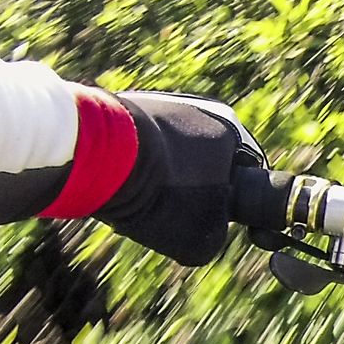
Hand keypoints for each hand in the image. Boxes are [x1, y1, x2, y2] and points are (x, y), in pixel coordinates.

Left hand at [98, 90, 264, 264]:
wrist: (97, 156)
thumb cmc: (159, 194)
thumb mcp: (200, 240)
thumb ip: (215, 237)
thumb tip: (205, 235)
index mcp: (231, 130)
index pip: (246, 174)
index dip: (232, 206)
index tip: (211, 223)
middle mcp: (202, 108)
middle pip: (208, 164)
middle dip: (194, 190)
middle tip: (173, 216)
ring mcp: (164, 103)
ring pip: (174, 155)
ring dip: (163, 179)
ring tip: (142, 201)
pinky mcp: (128, 106)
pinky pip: (143, 145)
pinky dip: (137, 166)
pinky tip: (122, 184)